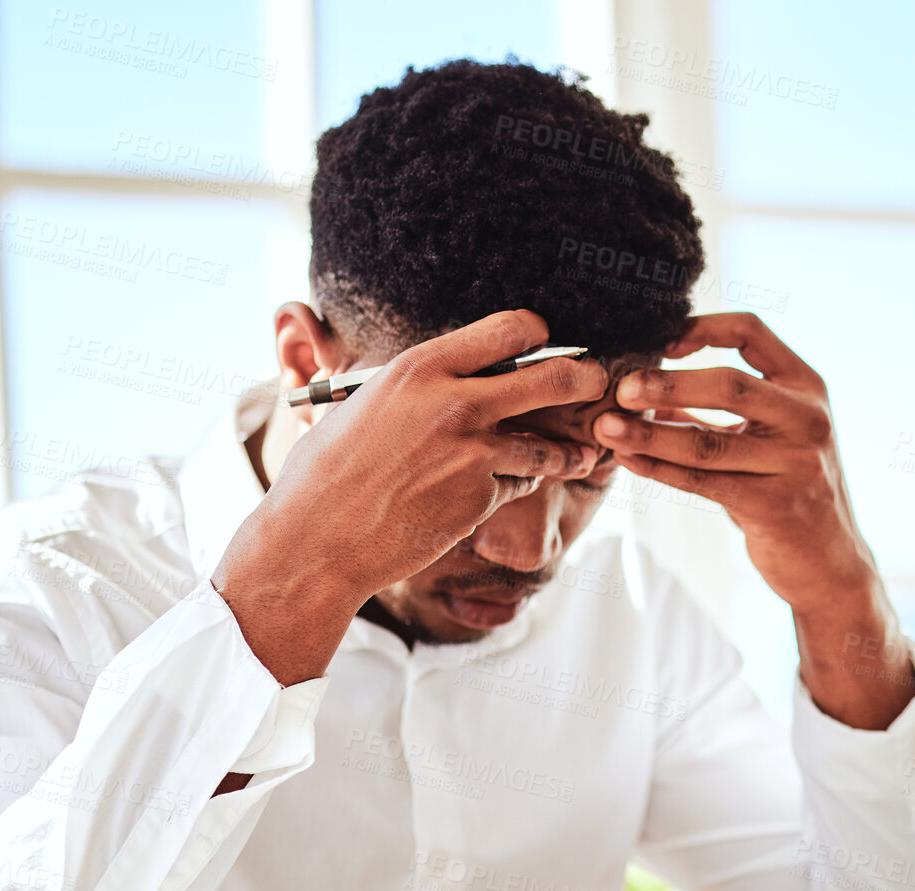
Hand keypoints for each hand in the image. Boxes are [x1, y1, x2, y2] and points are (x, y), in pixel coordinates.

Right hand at [215, 310, 604, 683]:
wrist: (318, 537)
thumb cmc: (326, 469)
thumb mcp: (364, 402)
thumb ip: (415, 384)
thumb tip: (448, 370)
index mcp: (423, 367)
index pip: (510, 329)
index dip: (536, 333)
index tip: (543, 340)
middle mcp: (457, 404)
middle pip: (554, 378)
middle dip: (585, 377)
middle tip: (597, 379)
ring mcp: (474, 456)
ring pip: (546, 444)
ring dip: (564, 451)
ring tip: (578, 454)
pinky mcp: (480, 501)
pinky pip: (518, 486)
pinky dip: (515, 486)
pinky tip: (502, 489)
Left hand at [592, 312, 914, 727]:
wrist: (830, 563)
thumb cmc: (788, 489)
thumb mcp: (766, 436)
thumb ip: (714, 409)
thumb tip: (646, 385)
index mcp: (806, 385)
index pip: (752, 331)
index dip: (702, 327)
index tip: (660, 341)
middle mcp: (807, 418)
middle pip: (729, 385)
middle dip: (668, 384)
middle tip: (622, 389)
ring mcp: (795, 464)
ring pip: (708, 443)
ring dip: (651, 434)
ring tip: (607, 428)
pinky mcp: (773, 506)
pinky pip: (703, 483)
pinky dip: (660, 470)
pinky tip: (630, 461)